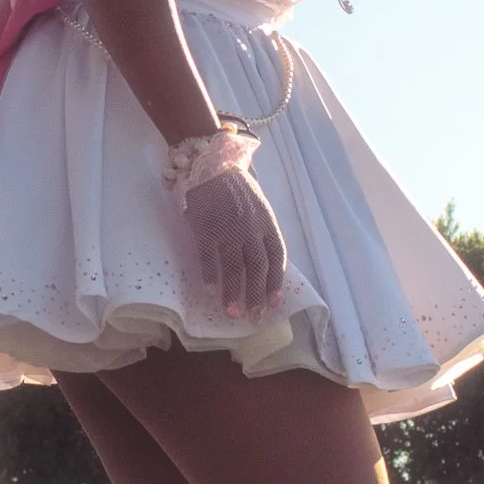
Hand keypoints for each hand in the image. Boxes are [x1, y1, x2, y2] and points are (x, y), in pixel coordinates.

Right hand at [182, 163, 286, 318]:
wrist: (212, 165)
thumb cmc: (237, 188)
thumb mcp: (259, 206)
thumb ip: (263, 232)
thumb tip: (267, 263)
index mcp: (267, 222)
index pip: (277, 257)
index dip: (276, 282)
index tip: (274, 302)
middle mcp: (250, 228)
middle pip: (257, 268)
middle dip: (257, 295)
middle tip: (255, 317)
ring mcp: (228, 229)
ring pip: (235, 268)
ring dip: (234, 293)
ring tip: (233, 313)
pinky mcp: (205, 229)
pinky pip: (209, 258)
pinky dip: (210, 277)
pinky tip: (210, 293)